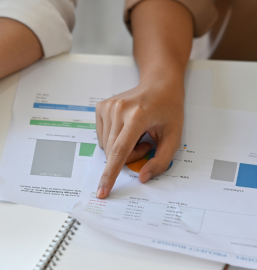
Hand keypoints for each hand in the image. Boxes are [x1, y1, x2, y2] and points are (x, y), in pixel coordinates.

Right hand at [95, 75, 184, 198]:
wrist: (159, 84)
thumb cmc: (168, 109)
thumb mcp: (174, 137)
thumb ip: (161, 161)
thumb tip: (142, 177)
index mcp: (137, 116)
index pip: (120, 151)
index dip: (110, 174)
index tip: (102, 191)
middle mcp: (118, 110)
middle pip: (113, 151)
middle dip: (129, 156)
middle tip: (145, 144)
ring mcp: (107, 107)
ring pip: (106, 146)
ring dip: (121, 148)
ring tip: (137, 134)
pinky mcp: (100, 107)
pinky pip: (102, 137)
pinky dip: (114, 140)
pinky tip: (127, 128)